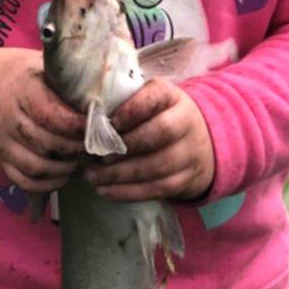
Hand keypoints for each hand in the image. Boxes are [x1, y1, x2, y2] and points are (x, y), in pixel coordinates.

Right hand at [0, 48, 85, 192]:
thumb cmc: (14, 73)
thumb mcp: (37, 64)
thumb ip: (63, 78)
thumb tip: (101, 91)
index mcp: (20, 89)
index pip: (49, 114)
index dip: (76, 124)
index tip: (97, 124)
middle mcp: (7, 117)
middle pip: (45, 143)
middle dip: (75, 148)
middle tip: (95, 145)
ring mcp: (0, 141)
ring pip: (35, 166)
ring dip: (64, 169)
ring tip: (81, 159)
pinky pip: (22, 181)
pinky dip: (46, 184)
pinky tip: (63, 174)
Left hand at [84, 78, 213, 202]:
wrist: (199, 143)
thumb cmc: (159, 117)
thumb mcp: (149, 102)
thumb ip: (125, 103)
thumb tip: (89, 115)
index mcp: (172, 97)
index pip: (156, 96)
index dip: (132, 109)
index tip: (109, 122)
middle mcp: (186, 122)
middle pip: (161, 132)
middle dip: (126, 146)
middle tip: (98, 154)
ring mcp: (189, 153)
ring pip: (157, 166)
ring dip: (120, 174)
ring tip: (92, 175)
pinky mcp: (185, 180)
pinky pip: (157, 189)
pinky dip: (128, 192)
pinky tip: (105, 190)